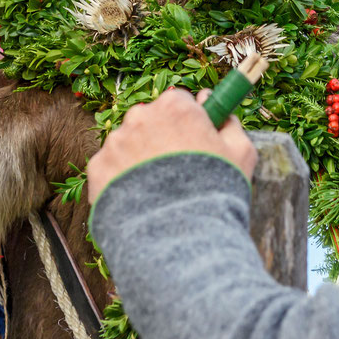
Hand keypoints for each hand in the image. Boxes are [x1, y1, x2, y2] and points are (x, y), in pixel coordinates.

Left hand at [86, 89, 256, 203]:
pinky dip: (120, 181)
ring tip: (156, 191)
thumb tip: (220, 111)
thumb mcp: (240, 155)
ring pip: (127, 144)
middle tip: (175, 168)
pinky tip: (138, 200)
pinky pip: (110, 168)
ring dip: (138, 159)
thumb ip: (229, 124)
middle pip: (149, 119)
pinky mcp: (97, 168)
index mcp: (175, 106)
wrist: (179, 237)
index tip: (192, 137)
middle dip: (159, 137)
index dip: (187, 119)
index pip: (178, 101)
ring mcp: (115, 142)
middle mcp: (140, 116)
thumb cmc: (215, 192)